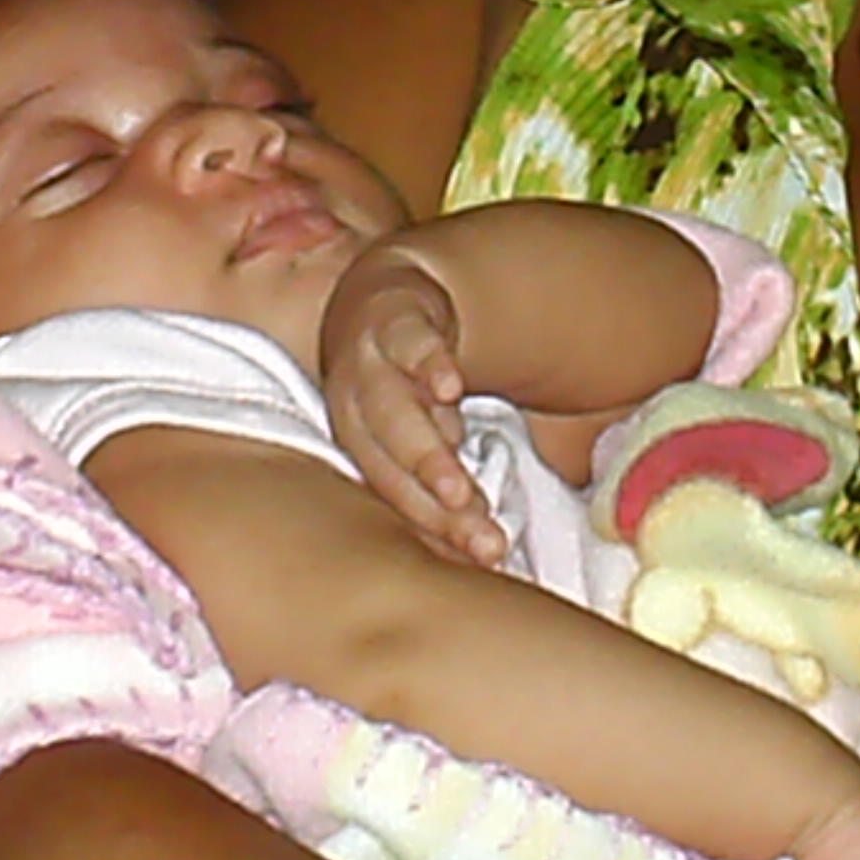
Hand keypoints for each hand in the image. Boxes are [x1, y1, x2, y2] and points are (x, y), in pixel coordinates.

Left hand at [319, 246, 505, 565]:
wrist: (383, 304)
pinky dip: (424, 364)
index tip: (488, 555)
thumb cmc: (415, 397)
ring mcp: (371, 364)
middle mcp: (357, 413)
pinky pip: (407, 342)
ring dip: (424, 452)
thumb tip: (502, 552)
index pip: (401, 499)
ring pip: (392, 413)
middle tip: (477, 531)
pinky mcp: (394, 318)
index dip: (442, 529)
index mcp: (366, 452)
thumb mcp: (434, 445)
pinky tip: (448, 387)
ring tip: (459, 487)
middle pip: (391, 465)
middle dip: (433, 504)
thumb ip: (462, 491)